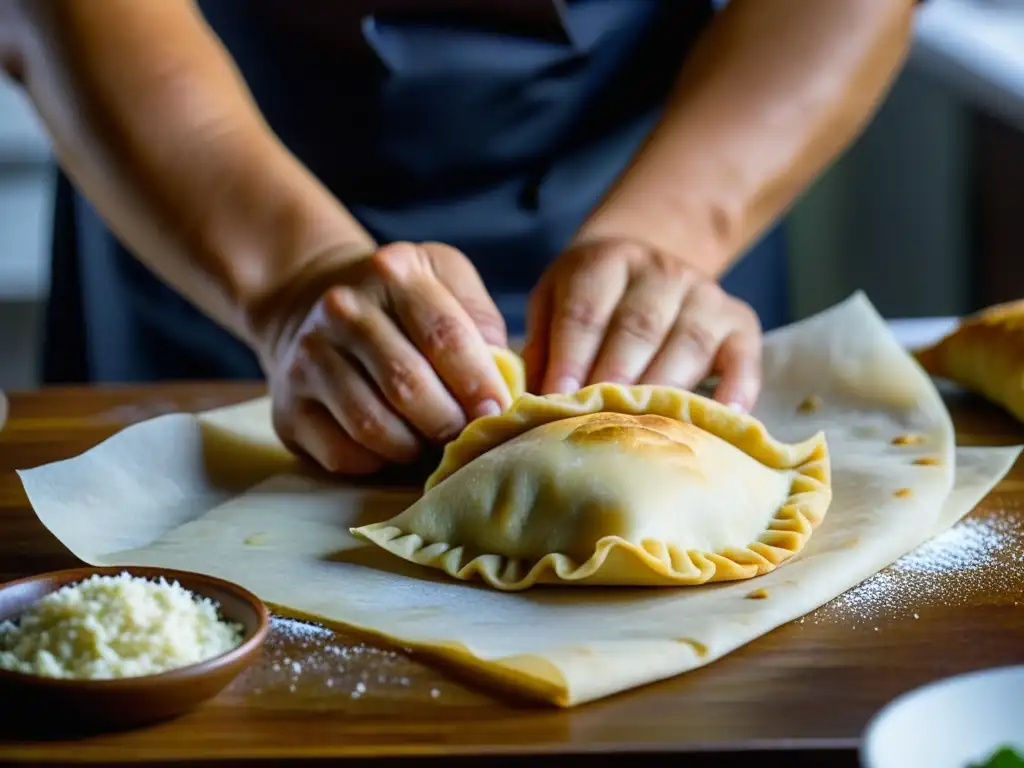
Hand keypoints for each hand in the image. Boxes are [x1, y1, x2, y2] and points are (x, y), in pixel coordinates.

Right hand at [261, 242, 513, 474]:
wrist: (311, 300)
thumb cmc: (401, 300)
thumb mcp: (447, 280)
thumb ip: (481, 320)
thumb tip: (503, 380)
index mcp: (393, 272)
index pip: (446, 337)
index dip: (479, 384)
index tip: (498, 412)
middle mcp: (342, 309)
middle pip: (408, 386)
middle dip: (450, 422)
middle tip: (468, 435)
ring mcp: (309, 358)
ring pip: (374, 426)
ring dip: (415, 446)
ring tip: (433, 441)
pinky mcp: (288, 406)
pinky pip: (344, 454)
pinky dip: (379, 462)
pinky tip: (394, 446)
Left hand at [522, 237, 761, 410]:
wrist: (649, 268)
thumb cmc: (591, 302)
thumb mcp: (554, 305)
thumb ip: (543, 349)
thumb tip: (529, 406)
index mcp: (605, 263)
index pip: (586, 311)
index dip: (570, 356)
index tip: (556, 399)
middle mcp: (660, 272)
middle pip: (638, 327)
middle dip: (616, 376)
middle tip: (597, 421)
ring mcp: (705, 296)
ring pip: (689, 342)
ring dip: (665, 388)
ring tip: (646, 430)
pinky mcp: (739, 323)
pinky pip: (744, 357)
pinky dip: (738, 389)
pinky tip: (725, 420)